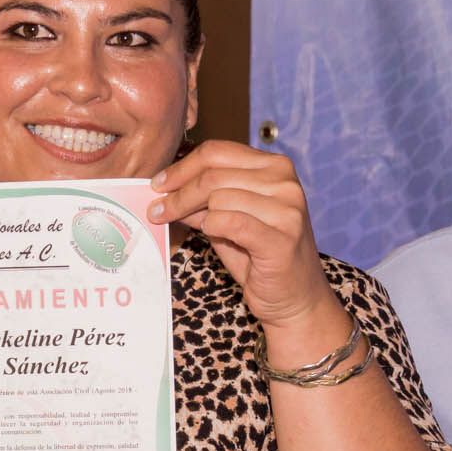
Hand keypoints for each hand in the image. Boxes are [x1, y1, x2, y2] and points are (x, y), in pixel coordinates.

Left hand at [147, 140, 338, 334]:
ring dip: (191, 212)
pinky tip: (209, 233)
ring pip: (218, 197)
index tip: (159, 185)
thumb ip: (205, 201)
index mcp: (275, 167)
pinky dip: (212, 227)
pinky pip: (229, 222)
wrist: (295, 298)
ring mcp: (287, 209)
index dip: (183, 167)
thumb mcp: (229, 220)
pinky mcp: (281, 238)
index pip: (218, 152)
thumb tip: (165, 190)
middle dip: (178, 193)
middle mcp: (285, 182)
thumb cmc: (260, 258)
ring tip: (183, 225)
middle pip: (213, 174)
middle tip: (156, 210)